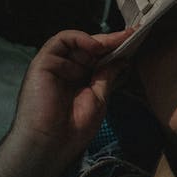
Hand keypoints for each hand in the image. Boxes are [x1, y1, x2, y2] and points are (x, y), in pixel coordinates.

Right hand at [6, 28, 131, 172]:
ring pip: (75, 42)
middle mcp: (67, 70)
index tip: (134, 41)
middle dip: (111, 41)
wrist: (52, 142)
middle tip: (131, 35)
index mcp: (80, 79)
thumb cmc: (74, 126)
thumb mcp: (99, 97)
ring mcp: (54, 65)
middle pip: (88, 48)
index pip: (98, 58)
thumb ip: (107, 76)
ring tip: (116, 42)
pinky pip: (59, 41)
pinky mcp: (43, 62)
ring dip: (98, 40)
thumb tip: (122, 59)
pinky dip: (78, 38)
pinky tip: (95, 46)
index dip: (115, 50)